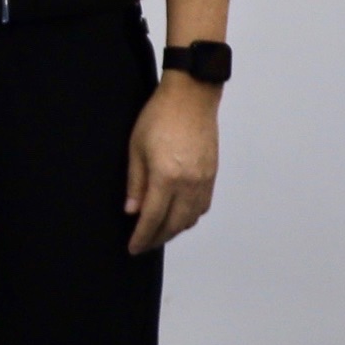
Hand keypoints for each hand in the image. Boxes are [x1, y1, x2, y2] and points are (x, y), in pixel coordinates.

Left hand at [124, 78, 218, 253]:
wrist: (191, 96)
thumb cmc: (160, 116)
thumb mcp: (136, 148)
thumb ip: (135, 183)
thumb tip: (132, 211)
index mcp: (167, 177)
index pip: (152, 218)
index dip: (142, 237)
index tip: (133, 248)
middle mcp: (189, 184)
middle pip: (173, 225)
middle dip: (157, 238)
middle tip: (143, 245)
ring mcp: (204, 181)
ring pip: (190, 219)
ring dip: (174, 231)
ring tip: (158, 233)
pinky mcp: (212, 175)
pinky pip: (202, 207)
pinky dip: (189, 218)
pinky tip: (178, 217)